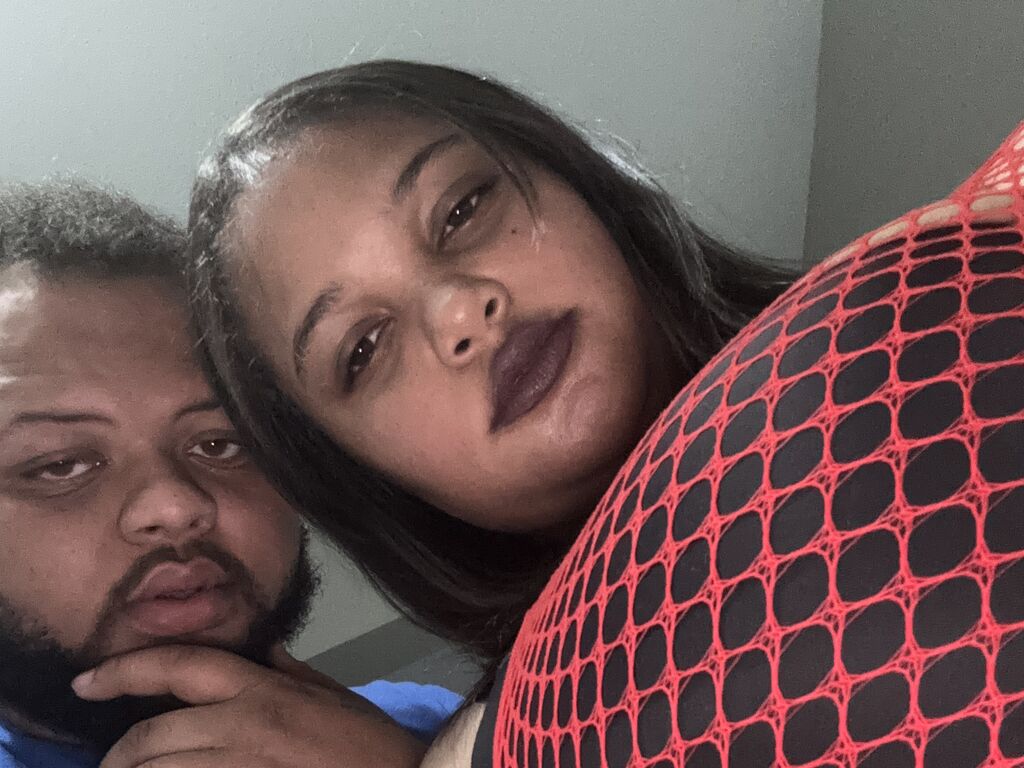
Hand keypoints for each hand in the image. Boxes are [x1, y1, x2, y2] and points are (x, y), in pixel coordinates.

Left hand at [72, 645, 426, 767]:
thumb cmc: (369, 745)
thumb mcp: (332, 694)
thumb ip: (289, 671)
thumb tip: (259, 649)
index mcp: (263, 689)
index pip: (180, 667)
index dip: (125, 670)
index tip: (89, 681)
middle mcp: (244, 725)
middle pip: (151, 734)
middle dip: (119, 754)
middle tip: (111, 763)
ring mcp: (242, 767)